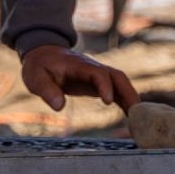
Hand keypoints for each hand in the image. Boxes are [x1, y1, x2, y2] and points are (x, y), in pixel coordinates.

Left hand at [20, 44, 140, 111]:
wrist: (44, 54)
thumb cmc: (40, 66)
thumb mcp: (35, 77)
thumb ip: (47, 90)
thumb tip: (59, 106)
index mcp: (78, 65)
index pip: (97, 73)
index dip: (104, 86)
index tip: (109, 102)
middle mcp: (92, 68)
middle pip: (117, 76)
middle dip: (128, 92)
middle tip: (135, 112)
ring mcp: (97, 74)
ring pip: (120, 82)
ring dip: (130, 97)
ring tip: (138, 118)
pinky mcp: (97, 83)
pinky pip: (115, 90)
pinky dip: (125, 101)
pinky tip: (131, 116)